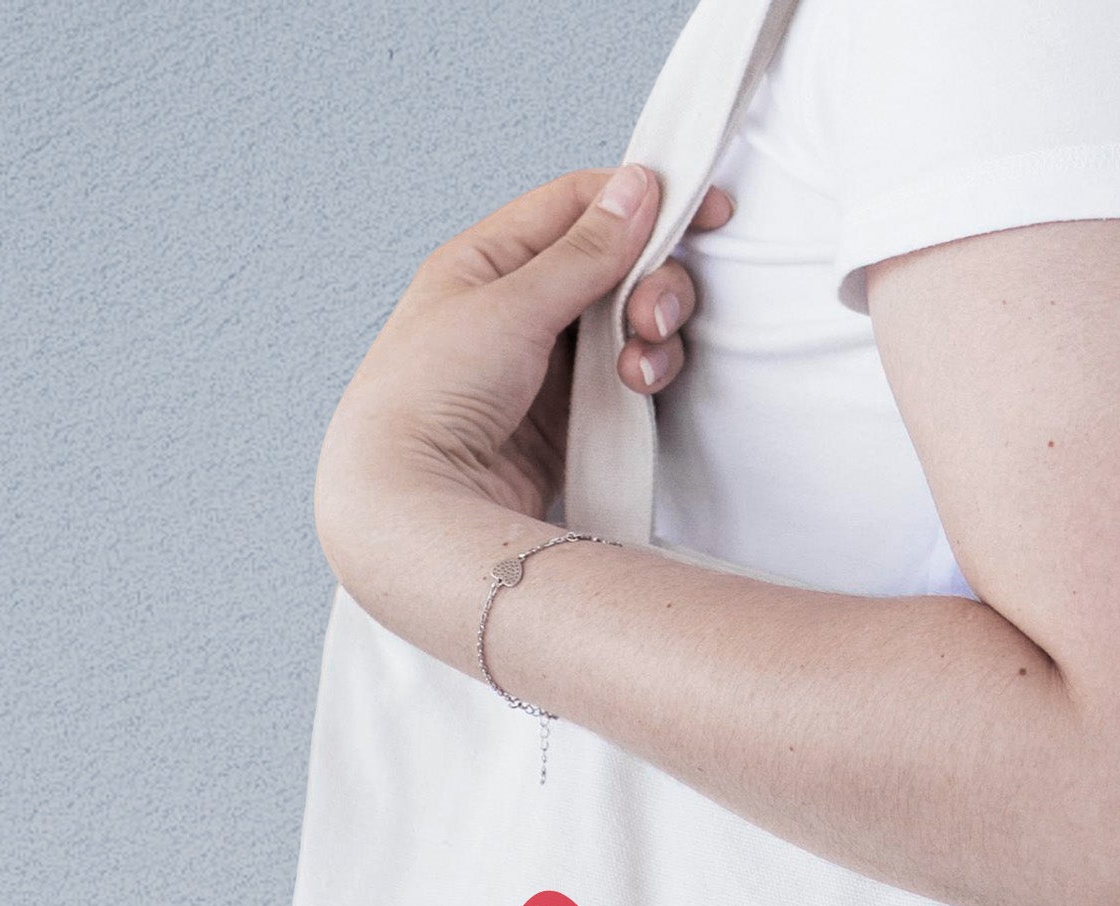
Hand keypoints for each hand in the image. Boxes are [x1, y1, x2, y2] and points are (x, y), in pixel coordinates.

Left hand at [314, 164, 730, 541]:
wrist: (416, 503)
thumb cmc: (431, 397)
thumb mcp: (510, 306)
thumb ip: (583, 251)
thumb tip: (635, 188)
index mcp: (488, 261)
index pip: (577, 206)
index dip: (642, 200)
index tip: (704, 210)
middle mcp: (518, 306)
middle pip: (617, 266)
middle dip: (652, 285)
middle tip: (654, 315)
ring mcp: (547, 363)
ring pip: (629, 324)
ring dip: (653, 336)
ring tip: (639, 367)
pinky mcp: (569, 416)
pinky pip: (627, 378)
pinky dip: (644, 377)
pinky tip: (635, 391)